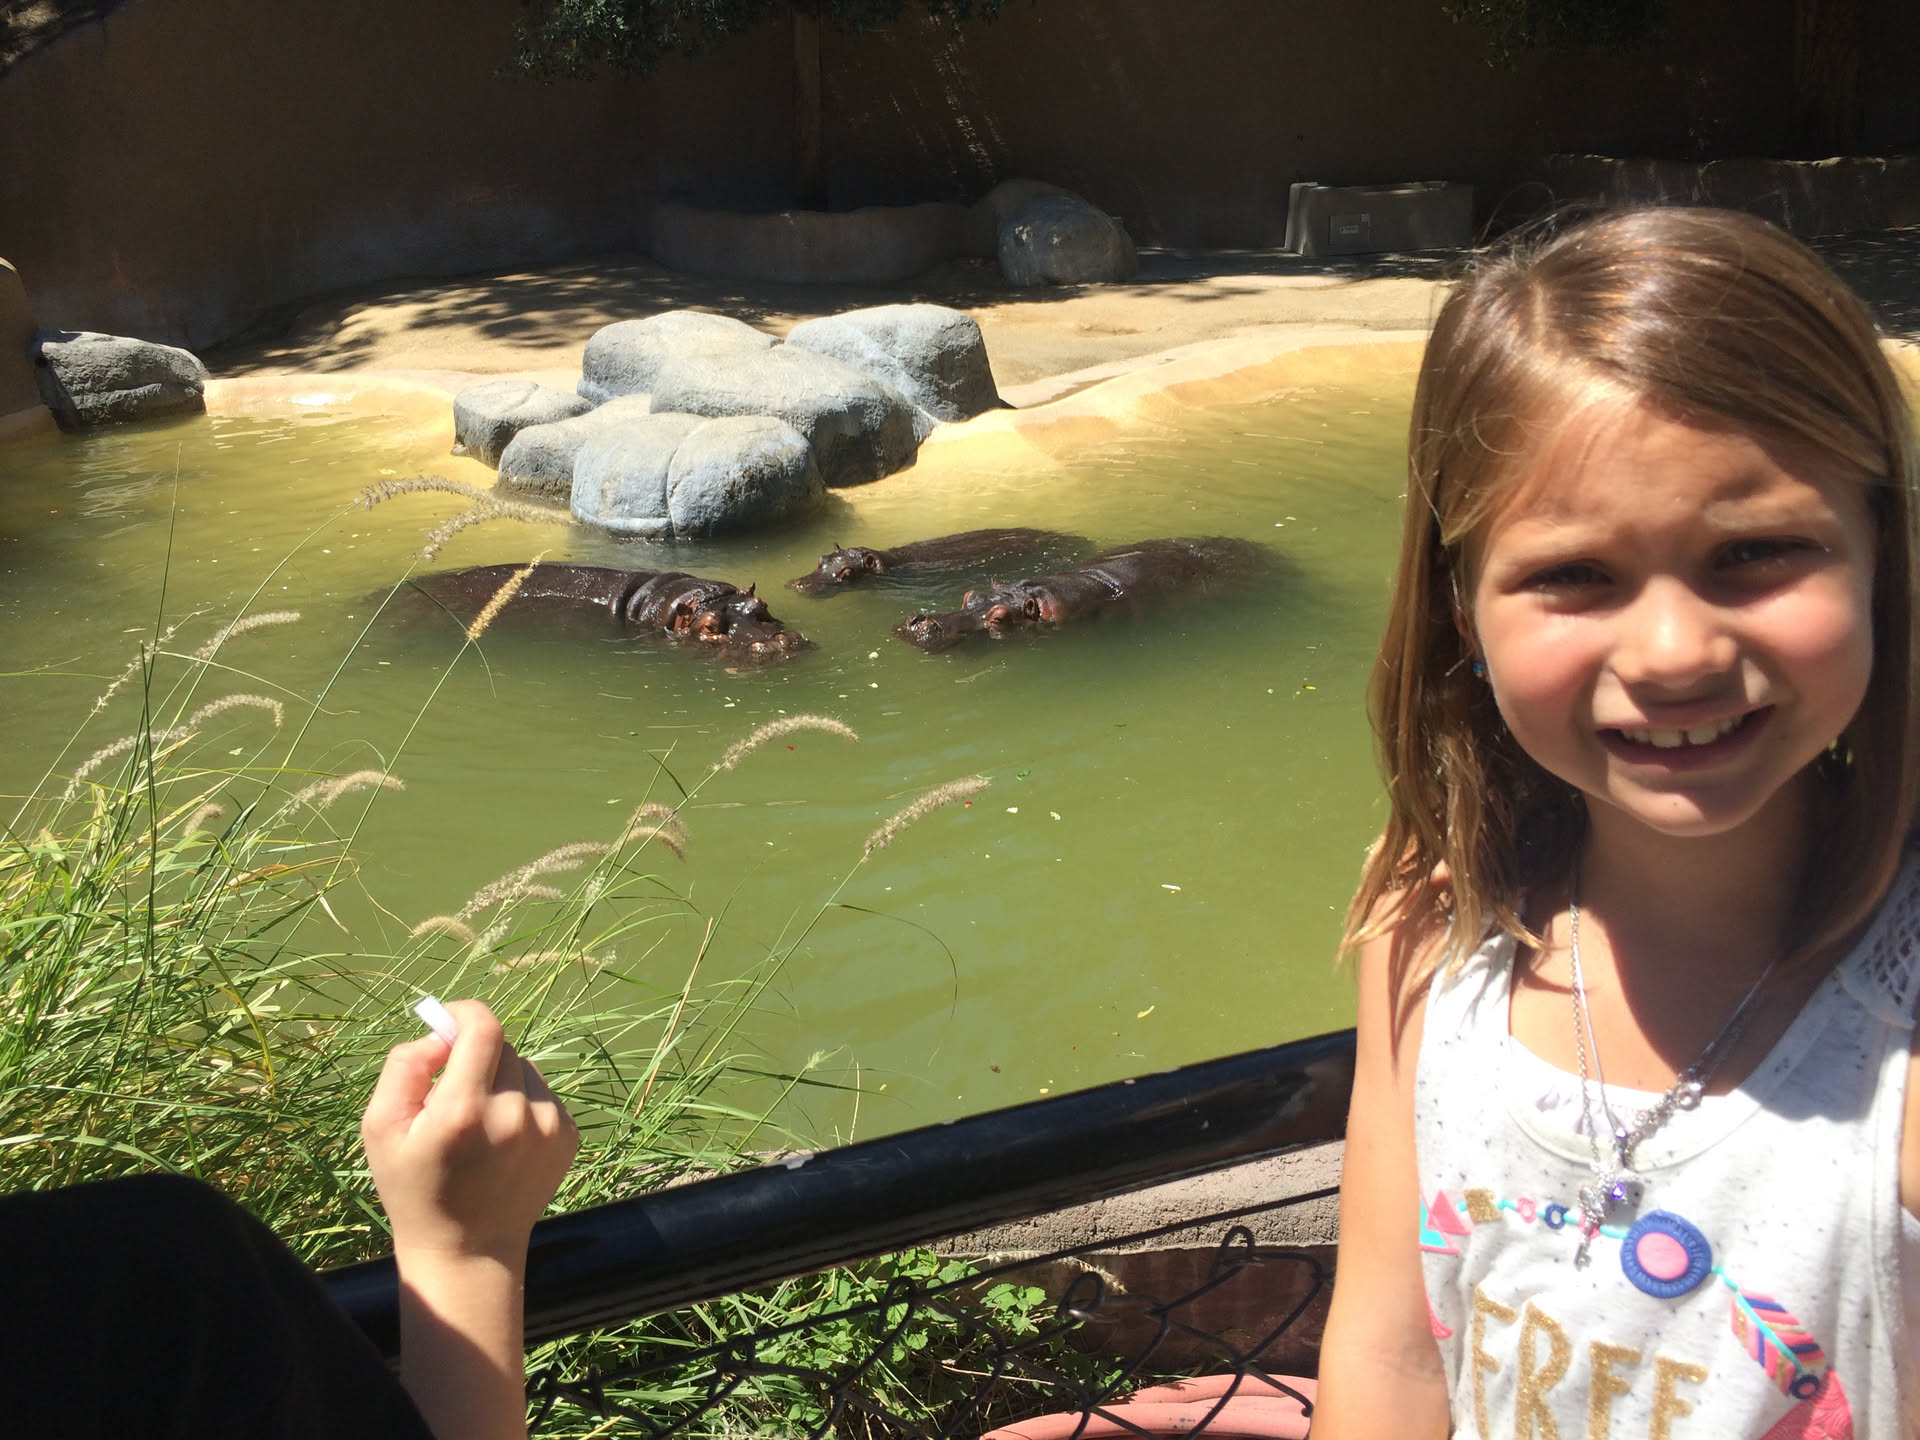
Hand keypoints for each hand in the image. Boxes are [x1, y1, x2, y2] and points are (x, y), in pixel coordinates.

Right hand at [361, 1000, 578, 1267]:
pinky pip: (542, 1094)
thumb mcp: (382, 1129)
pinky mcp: (569, 1136)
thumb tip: (440, 1034)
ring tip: (479, 1126)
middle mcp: (514, 1113)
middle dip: (475, 1057)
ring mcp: (548, 1125)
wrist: (469, 1250)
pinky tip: (503, 1142)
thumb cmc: (415, 1188)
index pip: (483, 1028)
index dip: (464, 1014)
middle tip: (453, 1092)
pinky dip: (522, 1104)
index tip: (448, 1023)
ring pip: (524, 1069)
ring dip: (500, 1082)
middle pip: (501, 1047)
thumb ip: (405, 1067)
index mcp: (464, 1110)